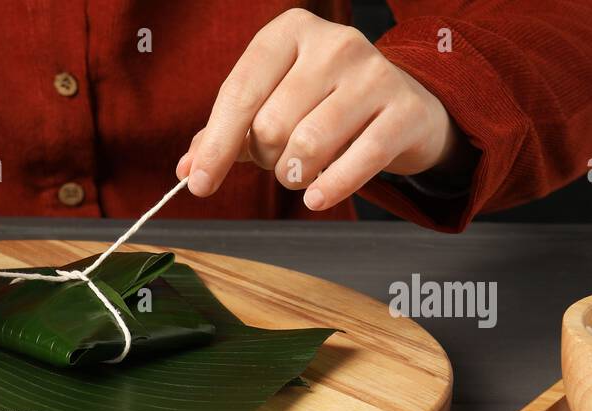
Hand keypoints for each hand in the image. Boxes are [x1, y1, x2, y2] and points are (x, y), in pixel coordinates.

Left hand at [177, 9, 467, 210]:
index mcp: (290, 32)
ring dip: (293, 175)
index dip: (216, 146)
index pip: (239, 92)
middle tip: (280, 158)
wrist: (403, 107)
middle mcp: (335, 43)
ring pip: (308, 144)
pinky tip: (317, 197)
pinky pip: (356, 162)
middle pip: (271, 124)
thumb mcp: (270, 107)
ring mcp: (374, 74)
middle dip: (266, 158)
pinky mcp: (405, 111)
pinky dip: (330, 188)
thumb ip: (225, 135)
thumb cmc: (323, 106)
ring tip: (300, 172)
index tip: (198, 185)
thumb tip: (187, 170)